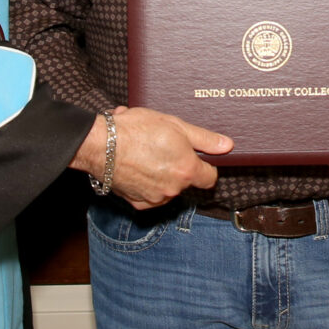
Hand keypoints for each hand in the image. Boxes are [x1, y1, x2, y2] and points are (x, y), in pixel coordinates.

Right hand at [71, 107, 232, 209]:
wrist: (101, 144)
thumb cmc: (136, 130)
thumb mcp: (176, 125)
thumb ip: (204, 139)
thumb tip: (227, 146)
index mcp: (187, 170)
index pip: (210, 177)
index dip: (205, 165)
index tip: (196, 157)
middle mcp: (174, 189)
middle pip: (186, 181)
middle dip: (178, 166)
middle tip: (163, 147)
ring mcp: (155, 198)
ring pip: (168, 188)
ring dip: (162, 175)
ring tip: (146, 153)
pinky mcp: (138, 202)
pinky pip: (149, 195)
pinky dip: (146, 184)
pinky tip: (136, 167)